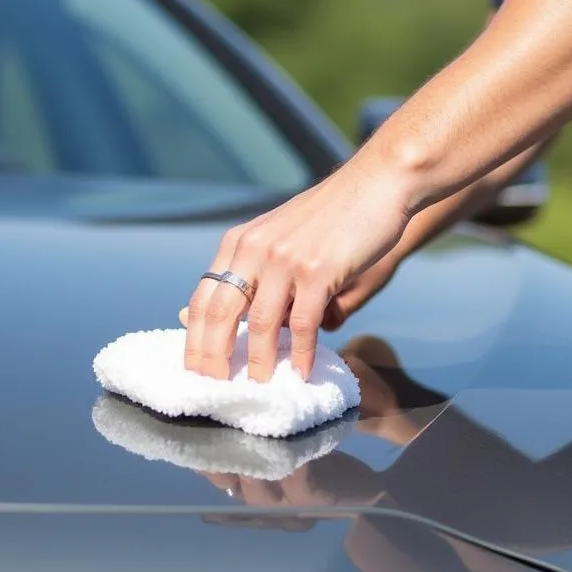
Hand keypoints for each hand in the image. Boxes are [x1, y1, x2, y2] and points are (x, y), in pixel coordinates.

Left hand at [182, 164, 411, 382]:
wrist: (376, 183)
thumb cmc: (333, 216)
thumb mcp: (282, 237)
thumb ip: (258, 274)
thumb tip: (232, 322)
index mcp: (240, 242)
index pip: (204, 298)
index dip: (195, 339)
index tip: (195, 369)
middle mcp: (254, 249)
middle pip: (220, 313)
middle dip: (213, 357)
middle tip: (214, 388)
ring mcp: (284, 260)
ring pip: (259, 324)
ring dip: (258, 363)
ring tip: (259, 387)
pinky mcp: (317, 271)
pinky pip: (301, 323)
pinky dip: (300, 353)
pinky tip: (301, 371)